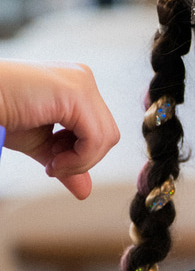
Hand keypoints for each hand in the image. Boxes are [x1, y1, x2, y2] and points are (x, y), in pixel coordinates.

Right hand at [0, 61, 119, 198]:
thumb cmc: (2, 114)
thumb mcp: (41, 144)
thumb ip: (67, 163)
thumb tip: (86, 191)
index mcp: (76, 86)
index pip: (100, 130)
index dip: (81, 155)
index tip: (52, 162)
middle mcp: (82, 79)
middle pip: (108, 135)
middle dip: (83, 159)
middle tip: (52, 165)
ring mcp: (81, 83)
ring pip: (107, 138)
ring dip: (80, 162)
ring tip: (51, 163)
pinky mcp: (76, 92)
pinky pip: (96, 138)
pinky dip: (78, 158)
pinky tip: (52, 160)